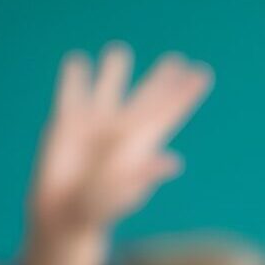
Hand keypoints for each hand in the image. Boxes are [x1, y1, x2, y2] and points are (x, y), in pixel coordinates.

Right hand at [22, 44, 211, 264]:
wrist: (62, 213)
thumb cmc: (98, 208)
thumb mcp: (122, 192)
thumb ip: (145, 174)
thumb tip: (175, 162)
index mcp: (140, 143)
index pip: (168, 111)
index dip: (184, 93)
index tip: (202, 73)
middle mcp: (120, 129)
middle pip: (146, 98)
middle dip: (160, 80)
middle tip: (177, 59)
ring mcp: (93, 124)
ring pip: (107, 90)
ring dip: (113, 71)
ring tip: (118, 51)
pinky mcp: (66, 124)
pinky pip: (71, 94)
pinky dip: (74, 79)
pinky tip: (77, 62)